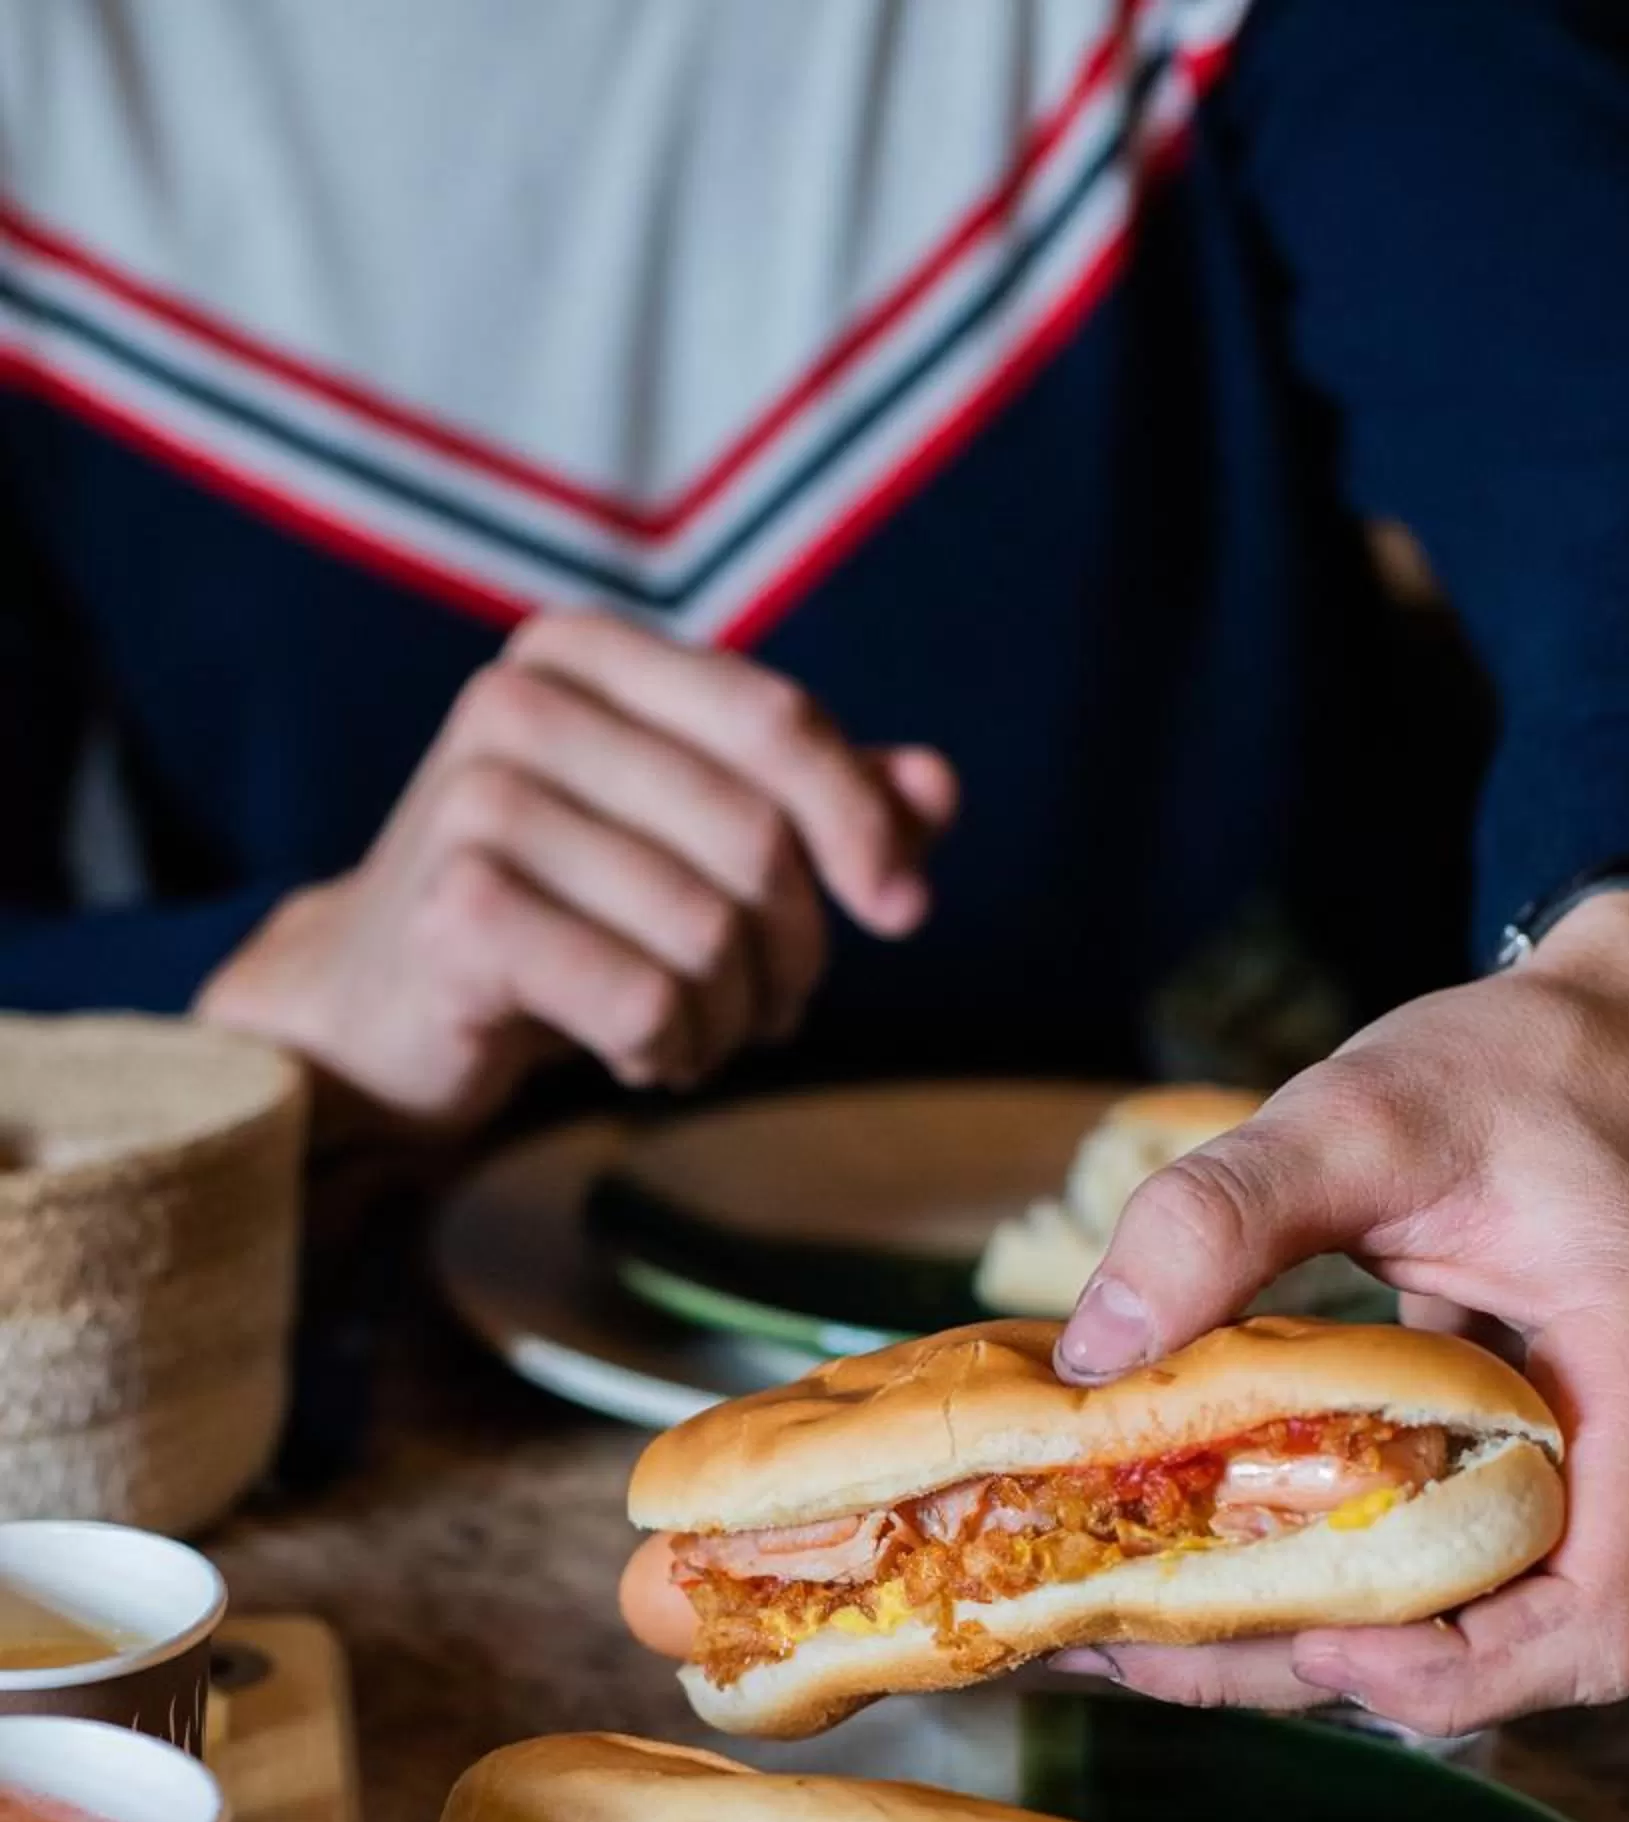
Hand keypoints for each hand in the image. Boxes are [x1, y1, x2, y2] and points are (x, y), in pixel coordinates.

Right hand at [197, 609, 956, 1127]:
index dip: (863, 822)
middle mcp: (519, 705)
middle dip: (794, 948)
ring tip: (697, 1033)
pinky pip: (644, 998)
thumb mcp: (687, 839)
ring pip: (706, 930)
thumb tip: (938, 790)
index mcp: (586, 654)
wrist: (383, 1006)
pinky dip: (669, 1049)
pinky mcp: (457, 912)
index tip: (903, 909)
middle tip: (774, 1008)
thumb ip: (816, 803)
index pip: (777, 723)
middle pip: (754, 838)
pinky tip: (639, 1054)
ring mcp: (476, 803)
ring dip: (732, 1016)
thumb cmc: (561, 911)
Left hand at [1052, 891, 1628, 1730]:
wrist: (1614, 1035)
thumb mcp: (1363, 1113)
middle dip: (1329, 1670)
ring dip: (1314, 1640)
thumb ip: (1228, 1212)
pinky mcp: (1539, 1479)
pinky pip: (1447, 1567)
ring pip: (1468, 1625)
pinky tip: (1197, 1564)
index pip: (1593, 1622)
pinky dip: (1330, 1580)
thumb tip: (1092, 1351)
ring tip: (1141, 1625)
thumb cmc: (1522, 1068)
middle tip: (1146, 1645)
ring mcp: (1598, 1485)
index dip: (1456, 1670)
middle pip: (1510, 1653)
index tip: (1312, 1639)